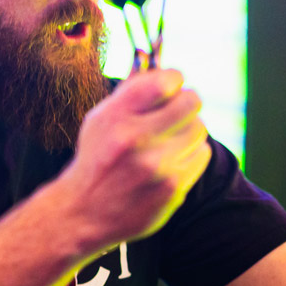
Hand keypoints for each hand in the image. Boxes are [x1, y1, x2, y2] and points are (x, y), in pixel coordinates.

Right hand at [57, 66, 211, 248]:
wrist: (84, 213)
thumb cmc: (98, 157)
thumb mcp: (101, 118)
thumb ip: (133, 91)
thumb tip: (170, 73)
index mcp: (115, 117)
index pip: (166, 81)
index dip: (174, 80)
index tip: (170, 87)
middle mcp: (134, 140)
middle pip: (191, 102)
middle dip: (186, 102)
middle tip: (178, 111)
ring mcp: (156, 166)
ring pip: (199, 128)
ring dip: (189, 129)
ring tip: (172, 139)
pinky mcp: (172, 189)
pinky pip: (201, 155)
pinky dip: (191, 153)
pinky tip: (172, 160)